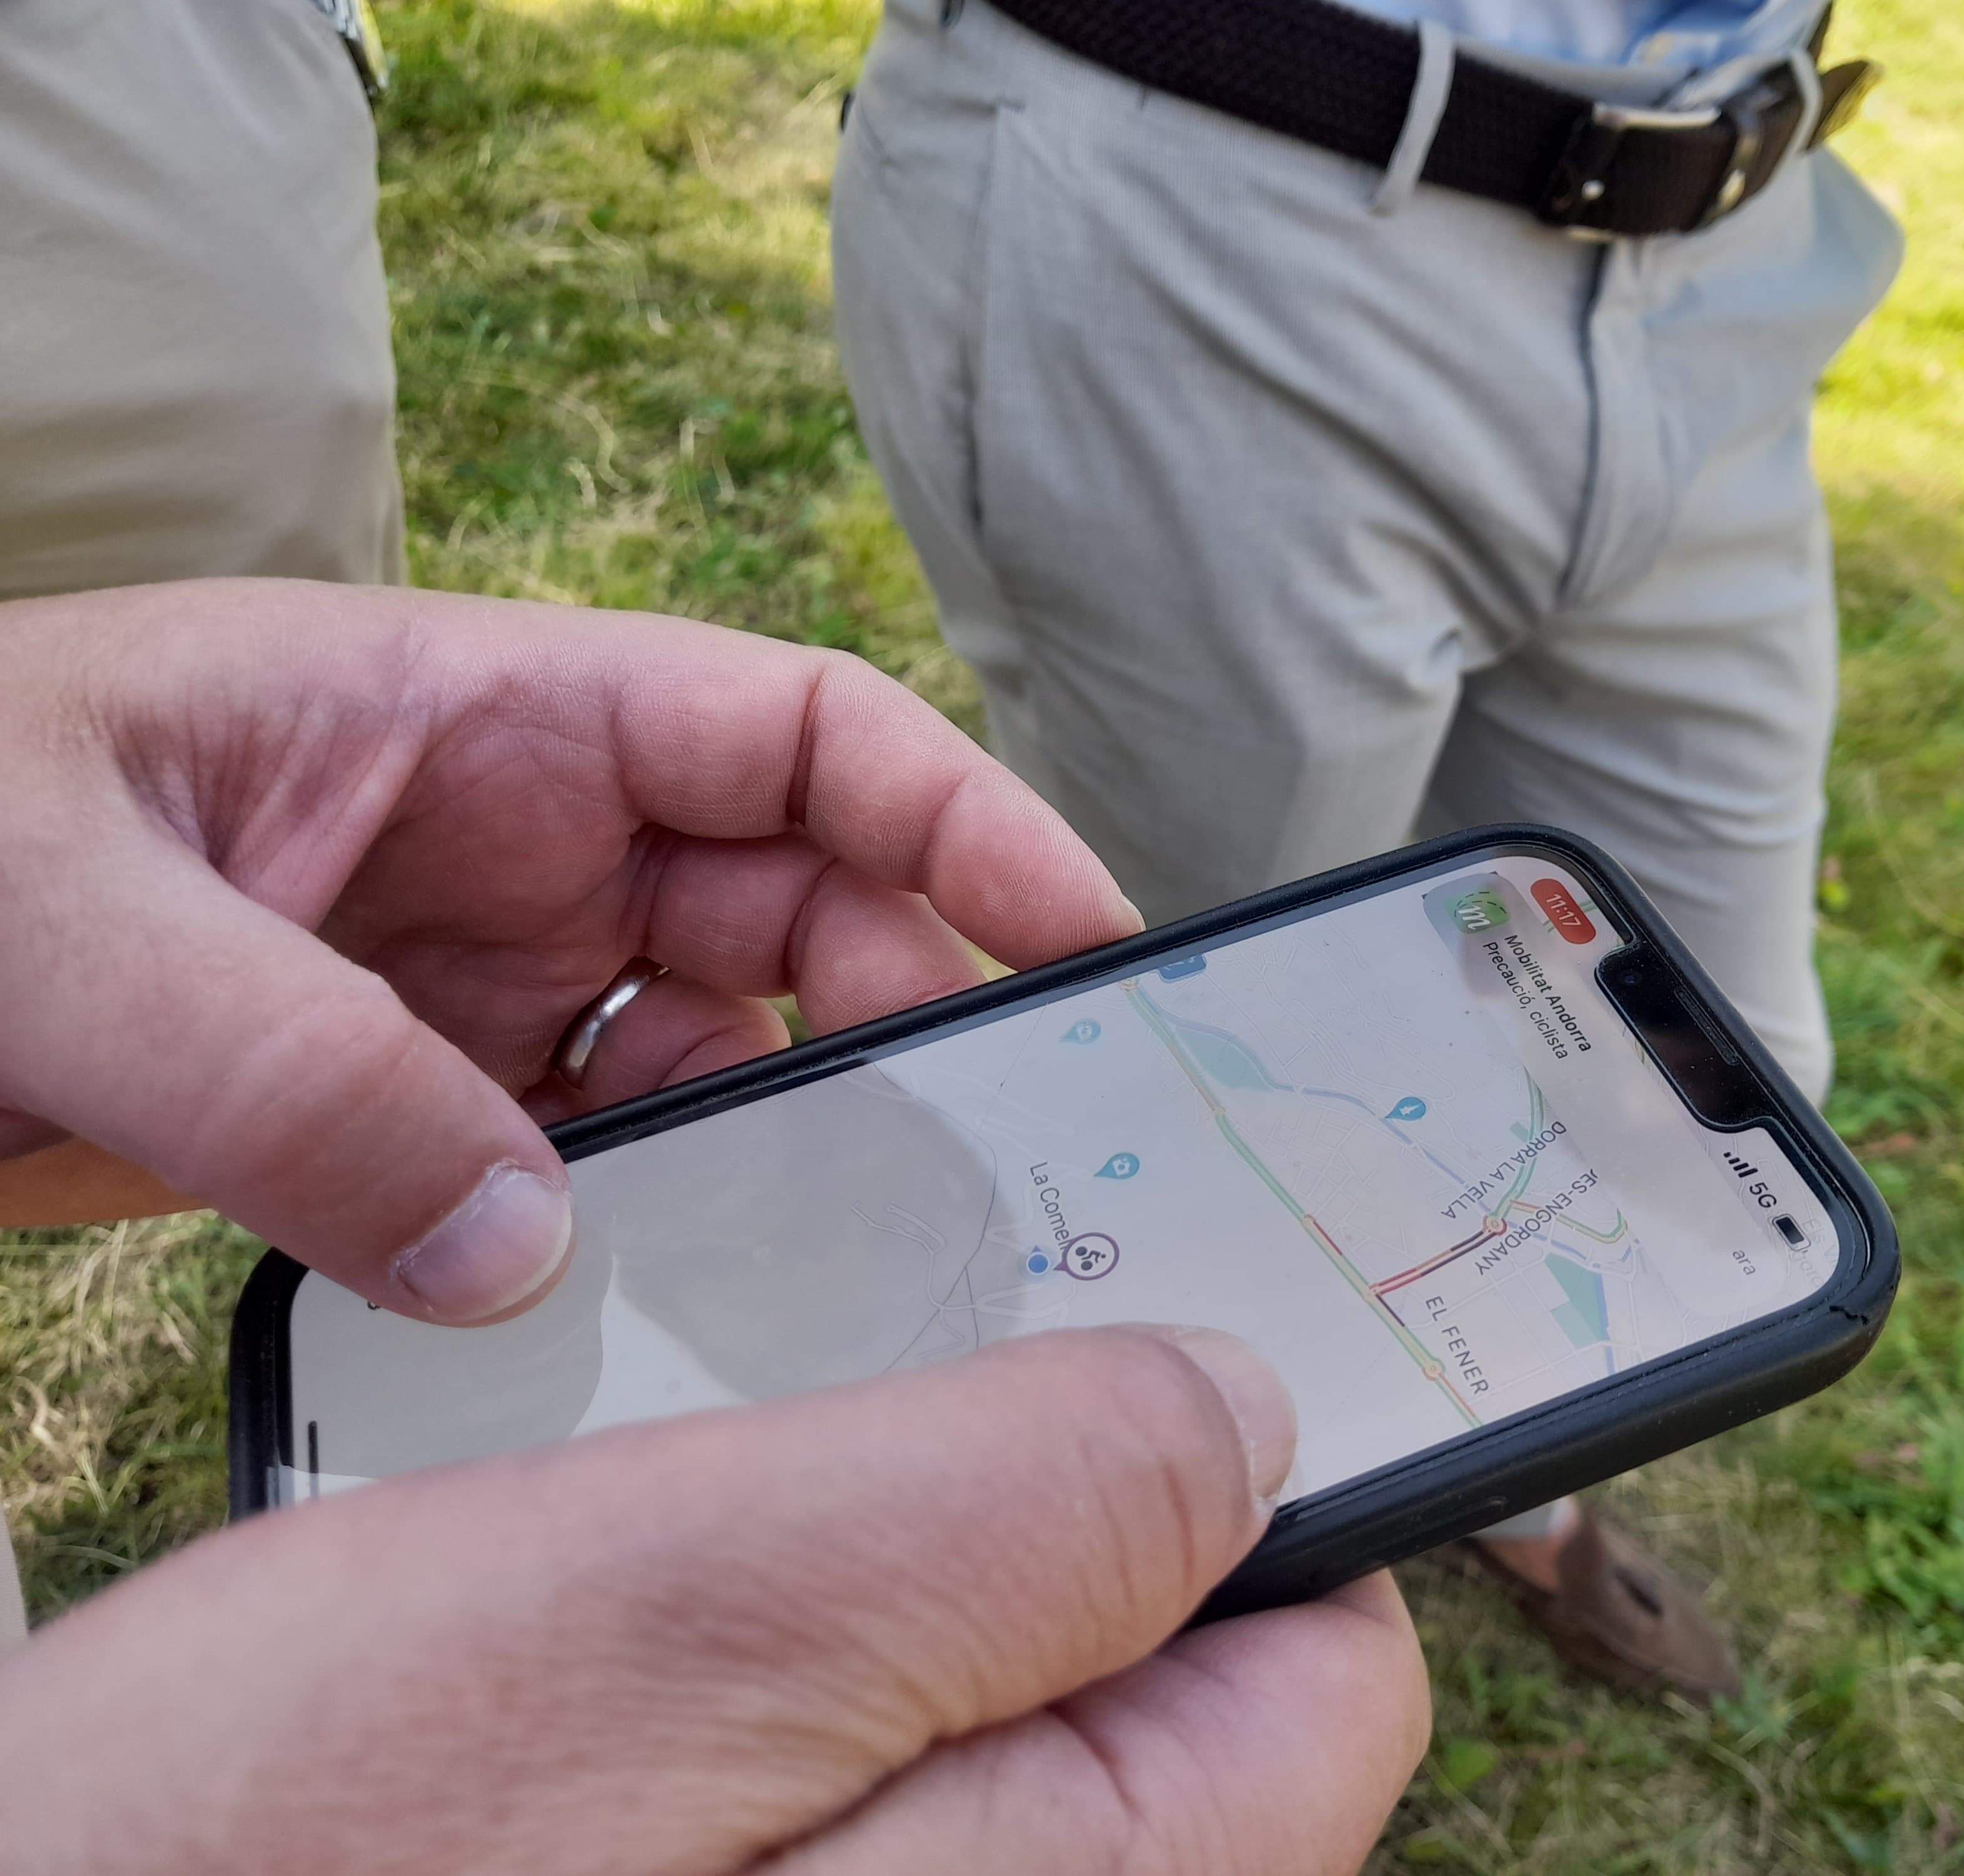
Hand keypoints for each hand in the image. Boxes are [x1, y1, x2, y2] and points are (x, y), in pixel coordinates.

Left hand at [0, 578, 1138, 1319]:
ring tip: (825, 1256)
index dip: (965, 821)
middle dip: (906, 1012)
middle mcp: (508, 839)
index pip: (798, 734)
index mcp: (482, 713)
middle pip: (796, 907)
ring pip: (709, 1053)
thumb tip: (517, 1253)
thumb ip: (291, 1071)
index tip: (1083, 936)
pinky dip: (638, 1231)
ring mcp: (465, 978)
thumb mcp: (64, 910)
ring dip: (775, 1144)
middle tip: (978, 1157)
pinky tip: (640, 1311)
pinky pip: (586, 1162)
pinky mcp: (412, 1102)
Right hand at [0, 1326, 1431, 1873]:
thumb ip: (1028, 1513)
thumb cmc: (276, 1861)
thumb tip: (1256, 1416)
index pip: (1331, 1667)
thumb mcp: (684, 1613)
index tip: (1152, 1297)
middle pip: (1156, 1657)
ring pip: (973, 1663)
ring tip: (709, 1426)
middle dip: (1034, 1471)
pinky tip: (631, 1532)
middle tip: (885, 1327)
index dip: (1274, 1464)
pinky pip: (829, 1713)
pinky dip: (757, 1589)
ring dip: (860, 1513)